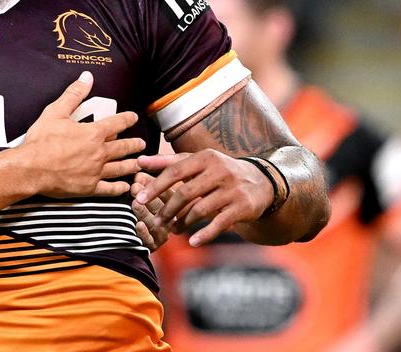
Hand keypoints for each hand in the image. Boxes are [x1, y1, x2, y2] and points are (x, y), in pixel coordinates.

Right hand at [21, 72, 143, 197]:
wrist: (31, 168)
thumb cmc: (42, 141)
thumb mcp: (56, 112)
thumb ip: (74, 94)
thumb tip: (86, 78)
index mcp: (93, 134)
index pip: (116, 123)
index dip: (127, 119)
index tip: (133, 118)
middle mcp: (99, 153)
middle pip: (123, 147)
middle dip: (134, 144)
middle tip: (141, 144)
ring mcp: (95, 172)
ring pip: (120, 168)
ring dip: (131, 165)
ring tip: (139, 164)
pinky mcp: (89, 188)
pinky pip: (108, 189)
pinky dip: (119, 188)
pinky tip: (124, 187)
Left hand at [135, 151, 273, 245]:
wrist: (261, 182)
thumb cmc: (219, 171)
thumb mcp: (197, 162)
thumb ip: (168, 162)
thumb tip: (139, 161)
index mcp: (205, 158)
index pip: (175, 171)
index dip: (156, 186)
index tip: (138, 199)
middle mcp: (220, 171)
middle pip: (186, 192)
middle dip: (168, 209)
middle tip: (157, 221)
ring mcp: (232, 190)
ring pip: (200, 210)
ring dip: (183, 222)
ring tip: (173, 230)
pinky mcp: (242, 207)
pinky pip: (219, 223)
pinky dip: (204, 234)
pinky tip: (192, 242)